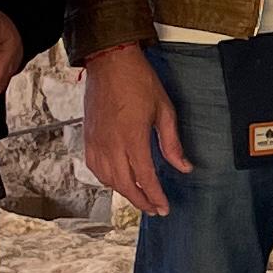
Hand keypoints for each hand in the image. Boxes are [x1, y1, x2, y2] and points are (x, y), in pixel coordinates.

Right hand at [80, 43, 191, 215]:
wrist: (110, 62)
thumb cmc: (139, 82)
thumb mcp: (164, 110)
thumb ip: (172, 143)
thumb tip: (184, 166)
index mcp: (133, 138)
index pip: (145, 178)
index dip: (155, 196)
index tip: (164, 207)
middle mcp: (112, 145)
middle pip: (125, 185)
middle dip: (141, 201)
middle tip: (154, 210)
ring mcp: (97, 142)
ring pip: (108, 179)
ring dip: (123, 193)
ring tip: (139, 197)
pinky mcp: (88, 137)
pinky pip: (94, 167)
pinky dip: (106, 179)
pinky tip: (116, 180)